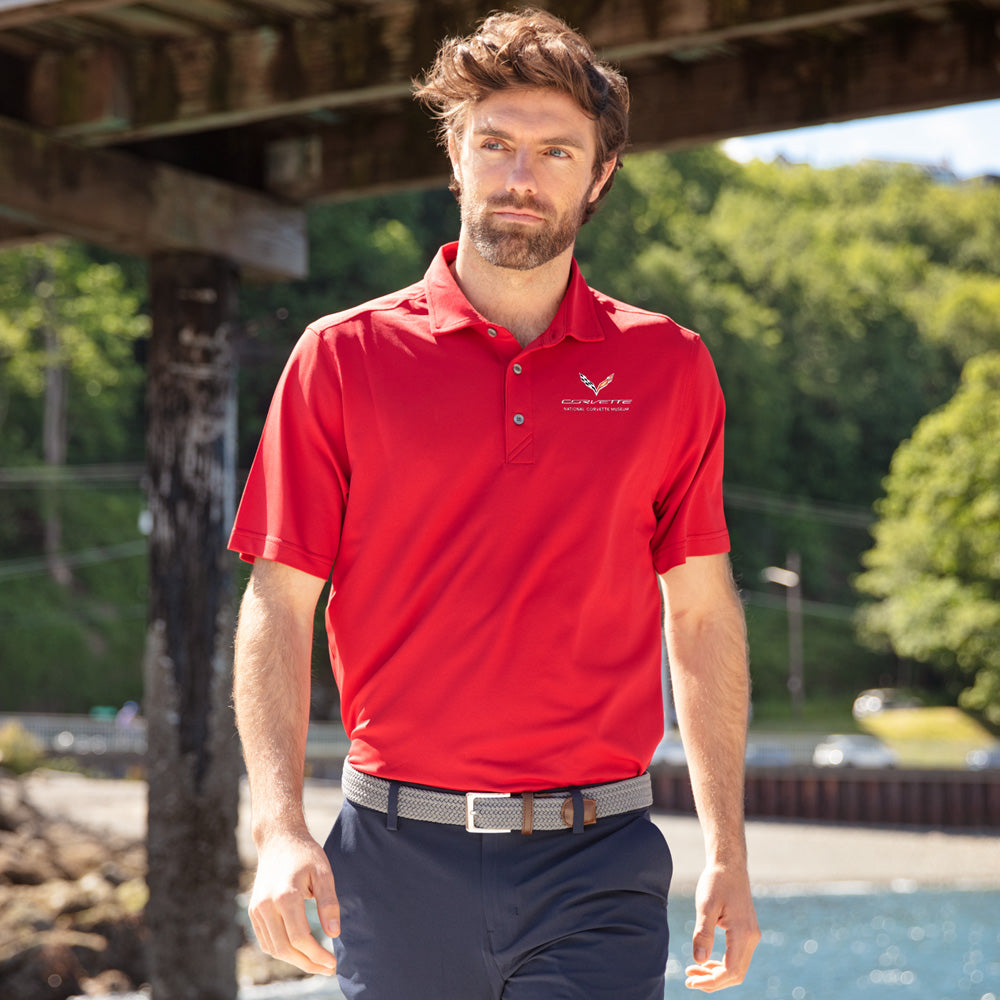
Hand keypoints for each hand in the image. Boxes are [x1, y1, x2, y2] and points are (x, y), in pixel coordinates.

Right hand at [248, 828, 340, 975]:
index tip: (333, 962)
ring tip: (316, 963)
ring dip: (295, 960)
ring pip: (273, 948)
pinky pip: (266, 940)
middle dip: (307, 963)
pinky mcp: (254, 911)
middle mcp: (267, 905)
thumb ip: (329, 903)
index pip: (300, 938)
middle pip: (285, 949)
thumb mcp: (324, 872)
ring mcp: (257, 909)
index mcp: (285, 895)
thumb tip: (334, 933)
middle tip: (327, 969)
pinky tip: (299, 952)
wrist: (279, 839)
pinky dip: (281, 951)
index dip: (317, 955)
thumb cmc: (305, 854)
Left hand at [684, 863, 759, 991]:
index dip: (712, 981)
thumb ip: (703, 933)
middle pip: (736, 974)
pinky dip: (721, 964)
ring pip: (737, 967)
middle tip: (689, 980)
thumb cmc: (716, 881)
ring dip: (716, 974)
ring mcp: (751, 936)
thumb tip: (699, 960)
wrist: (729, 865)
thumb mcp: (705, 905)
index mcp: (743, 933)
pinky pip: (737, 957)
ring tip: (693, 973)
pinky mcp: (746, 932)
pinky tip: (705, 962)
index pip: (731, 970)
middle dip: (713, 981)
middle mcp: (751, 938)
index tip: (691, 982)